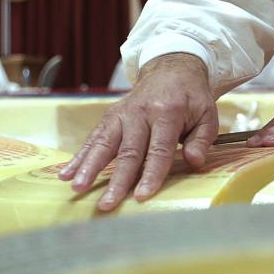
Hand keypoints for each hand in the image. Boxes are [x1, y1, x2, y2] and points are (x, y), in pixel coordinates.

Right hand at [58, 53, 218, 212]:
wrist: (171, 70)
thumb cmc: (190, 98)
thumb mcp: (207, 114)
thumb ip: (202, 139)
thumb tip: (194, 161)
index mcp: (167, 112)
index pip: (159, 149)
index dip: (151, 174)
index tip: (142, 195)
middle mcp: (140, 113)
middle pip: (128, 151)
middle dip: (117, 180)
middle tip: (107, 203)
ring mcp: (121, 114)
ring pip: (104, 144)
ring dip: (89, 167)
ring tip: (78, 188)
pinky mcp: (109, 117)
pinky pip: (93, 138)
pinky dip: (79, 156)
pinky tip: (66, 173)